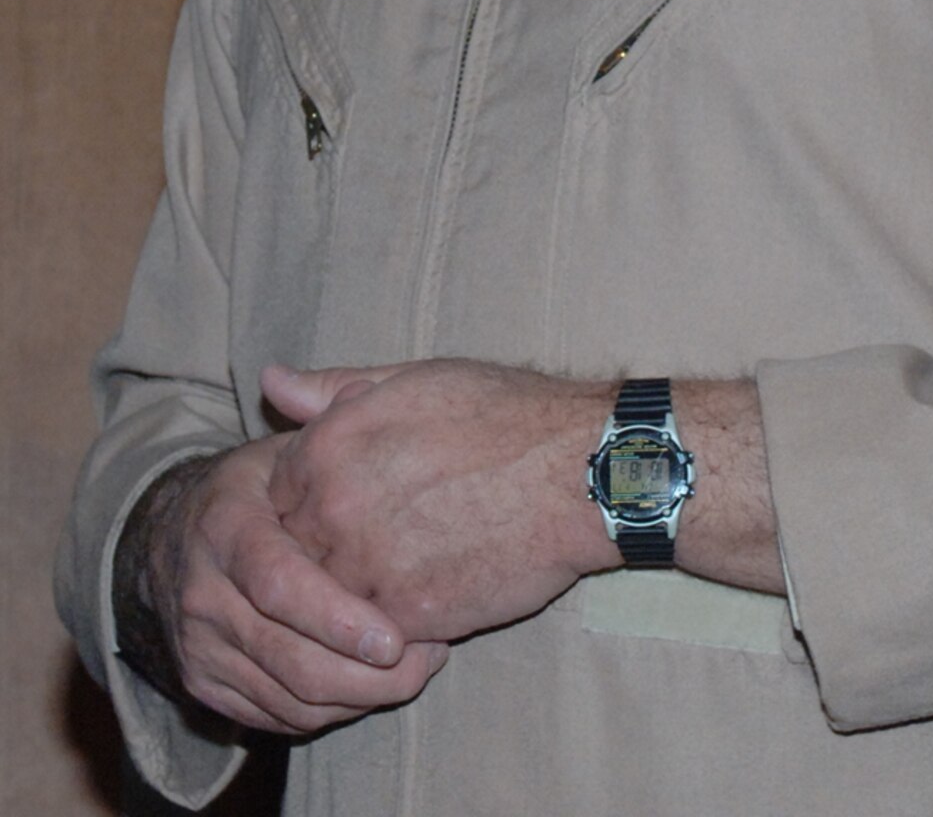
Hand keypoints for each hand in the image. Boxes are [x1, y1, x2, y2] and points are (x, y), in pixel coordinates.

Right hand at [123, 437, 447, 735]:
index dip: (336, 616)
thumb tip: (314, 379)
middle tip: (431, 659)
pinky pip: (279, 718)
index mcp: (224, 525)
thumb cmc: (260, 487)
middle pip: (287, 658)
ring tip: (423, 666)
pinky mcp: (207, 687)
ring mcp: (200, 647)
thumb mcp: (283, 447)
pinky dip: (335, 710)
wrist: (177, 540)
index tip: (394, 637)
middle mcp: (202, 593)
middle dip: (364, 674)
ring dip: (361, 696)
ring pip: (289, 699)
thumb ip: (317, 417)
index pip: (277, 584)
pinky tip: (379, 683)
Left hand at [262, 360, 617, 643]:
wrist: (580, 472)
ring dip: (353, 590)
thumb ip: (335, 388)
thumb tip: (271, 381)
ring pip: (325, 599)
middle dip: (326, 547)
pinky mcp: (405, 616)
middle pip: (292, 550)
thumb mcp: (417, 379)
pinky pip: (369, 634)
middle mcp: (334, 505)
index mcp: (331, 443)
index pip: (274, 490)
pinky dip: (389, 623)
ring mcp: (366, 566)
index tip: (346, 499)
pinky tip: (429, 593)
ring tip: (406, 567)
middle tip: (382, 536)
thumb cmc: (506, 414)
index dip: (308, 496)